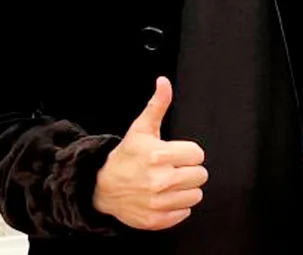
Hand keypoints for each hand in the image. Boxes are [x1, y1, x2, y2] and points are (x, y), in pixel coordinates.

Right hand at [92, 77, 207, 229]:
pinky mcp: (156, 220)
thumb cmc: (126, 156)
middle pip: (200, 176)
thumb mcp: (141, 129)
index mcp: (159, 155)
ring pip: (196, 195)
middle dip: (189, 170)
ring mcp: (158, 202)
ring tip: (169, 183)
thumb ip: (157, 105)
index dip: (188, 153)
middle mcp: (160, 180)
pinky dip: (178, 206)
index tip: (176, 154)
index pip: (198, 155)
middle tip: (172, 169)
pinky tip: (164, 197)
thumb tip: (164, 82)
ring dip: (185, 189)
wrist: (102, 187)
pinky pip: (185, 213)